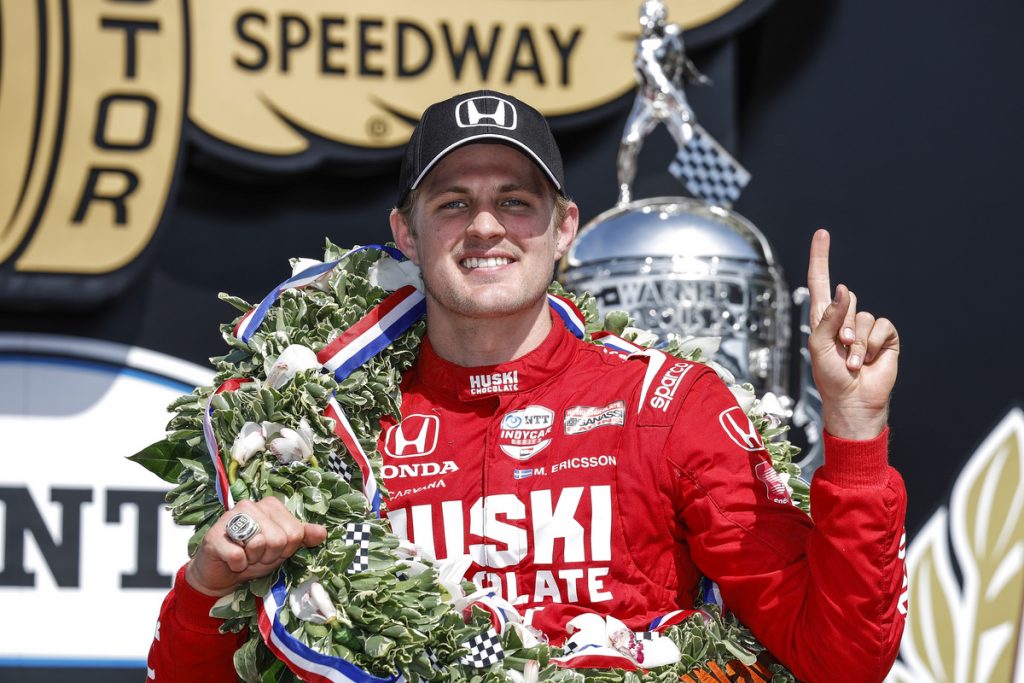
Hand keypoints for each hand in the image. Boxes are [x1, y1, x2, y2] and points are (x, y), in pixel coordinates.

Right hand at [185, 497, 326, 596]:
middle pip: (279, 539)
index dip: (286, 549)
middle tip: (257, 555)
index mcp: (271, 505)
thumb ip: (302, 537)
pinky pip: (238, 556)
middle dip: (270, 555)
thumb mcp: (283, 548)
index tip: (272, 550)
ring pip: (260, 544)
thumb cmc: (253, 557)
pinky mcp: (214, 536)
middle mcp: (251, 506)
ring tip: (245, 556)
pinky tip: (232, 560)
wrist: (222, 574)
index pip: (295, 531)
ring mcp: (230, 518)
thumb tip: (323, 532)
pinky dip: (237, 565)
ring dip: (254, 560)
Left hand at [807, 229, 899, 439]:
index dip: (820, 258)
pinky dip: (873, 345)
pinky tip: (869, 361)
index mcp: (823, 318)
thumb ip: (829, 316)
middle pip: (846, 299)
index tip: (821, 233)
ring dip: (856, 343)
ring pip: (863, 317)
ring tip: (852, 362)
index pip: (821, 282)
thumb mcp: (819, 345)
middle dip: (842, 327)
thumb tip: (845, 289)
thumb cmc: (829, 377)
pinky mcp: (885, 337)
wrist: (853, 401)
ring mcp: (866, 328)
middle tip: (840, 351)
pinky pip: (882, 327)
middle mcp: (844, 319)